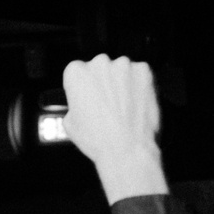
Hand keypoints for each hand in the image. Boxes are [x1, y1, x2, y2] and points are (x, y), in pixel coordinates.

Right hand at [61, 54, 168, 203]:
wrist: (126, 149)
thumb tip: (79, 105)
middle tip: (108, 105)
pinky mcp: (143, 71)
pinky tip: (136, 103)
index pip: (78, 71)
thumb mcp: (70, 124)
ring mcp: (123, 65)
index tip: (90, 97)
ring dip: (122, 82)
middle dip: (104, 82)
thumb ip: (73, 105)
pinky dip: (139, 85)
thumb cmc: (98, 140)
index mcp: (76, 72)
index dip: (84, 87)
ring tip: (123, 107)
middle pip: (100, 67)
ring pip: (121, 70)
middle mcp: (99, 64)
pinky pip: (140, 74)